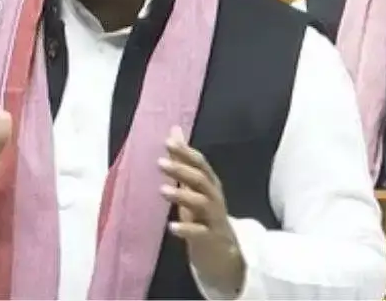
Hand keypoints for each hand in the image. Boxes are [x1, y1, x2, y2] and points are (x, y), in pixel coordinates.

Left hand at [159, 126, 244, 296]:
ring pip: (201, 203)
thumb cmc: (204, 216)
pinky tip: (171, 227)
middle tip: (160, 163)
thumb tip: (174, 131)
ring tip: (162, 190)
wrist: (225, 253)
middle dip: (182, 170)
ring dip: (182, 196)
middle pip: (201, 180)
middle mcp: (214, 198)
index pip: (200, 164)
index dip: (185, 152)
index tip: (167, 142)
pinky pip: (200, 233)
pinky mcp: (210, 239)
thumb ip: (184, 162)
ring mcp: (214, 218)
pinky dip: (186, 229)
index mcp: (210, 184)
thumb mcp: (194, 188)